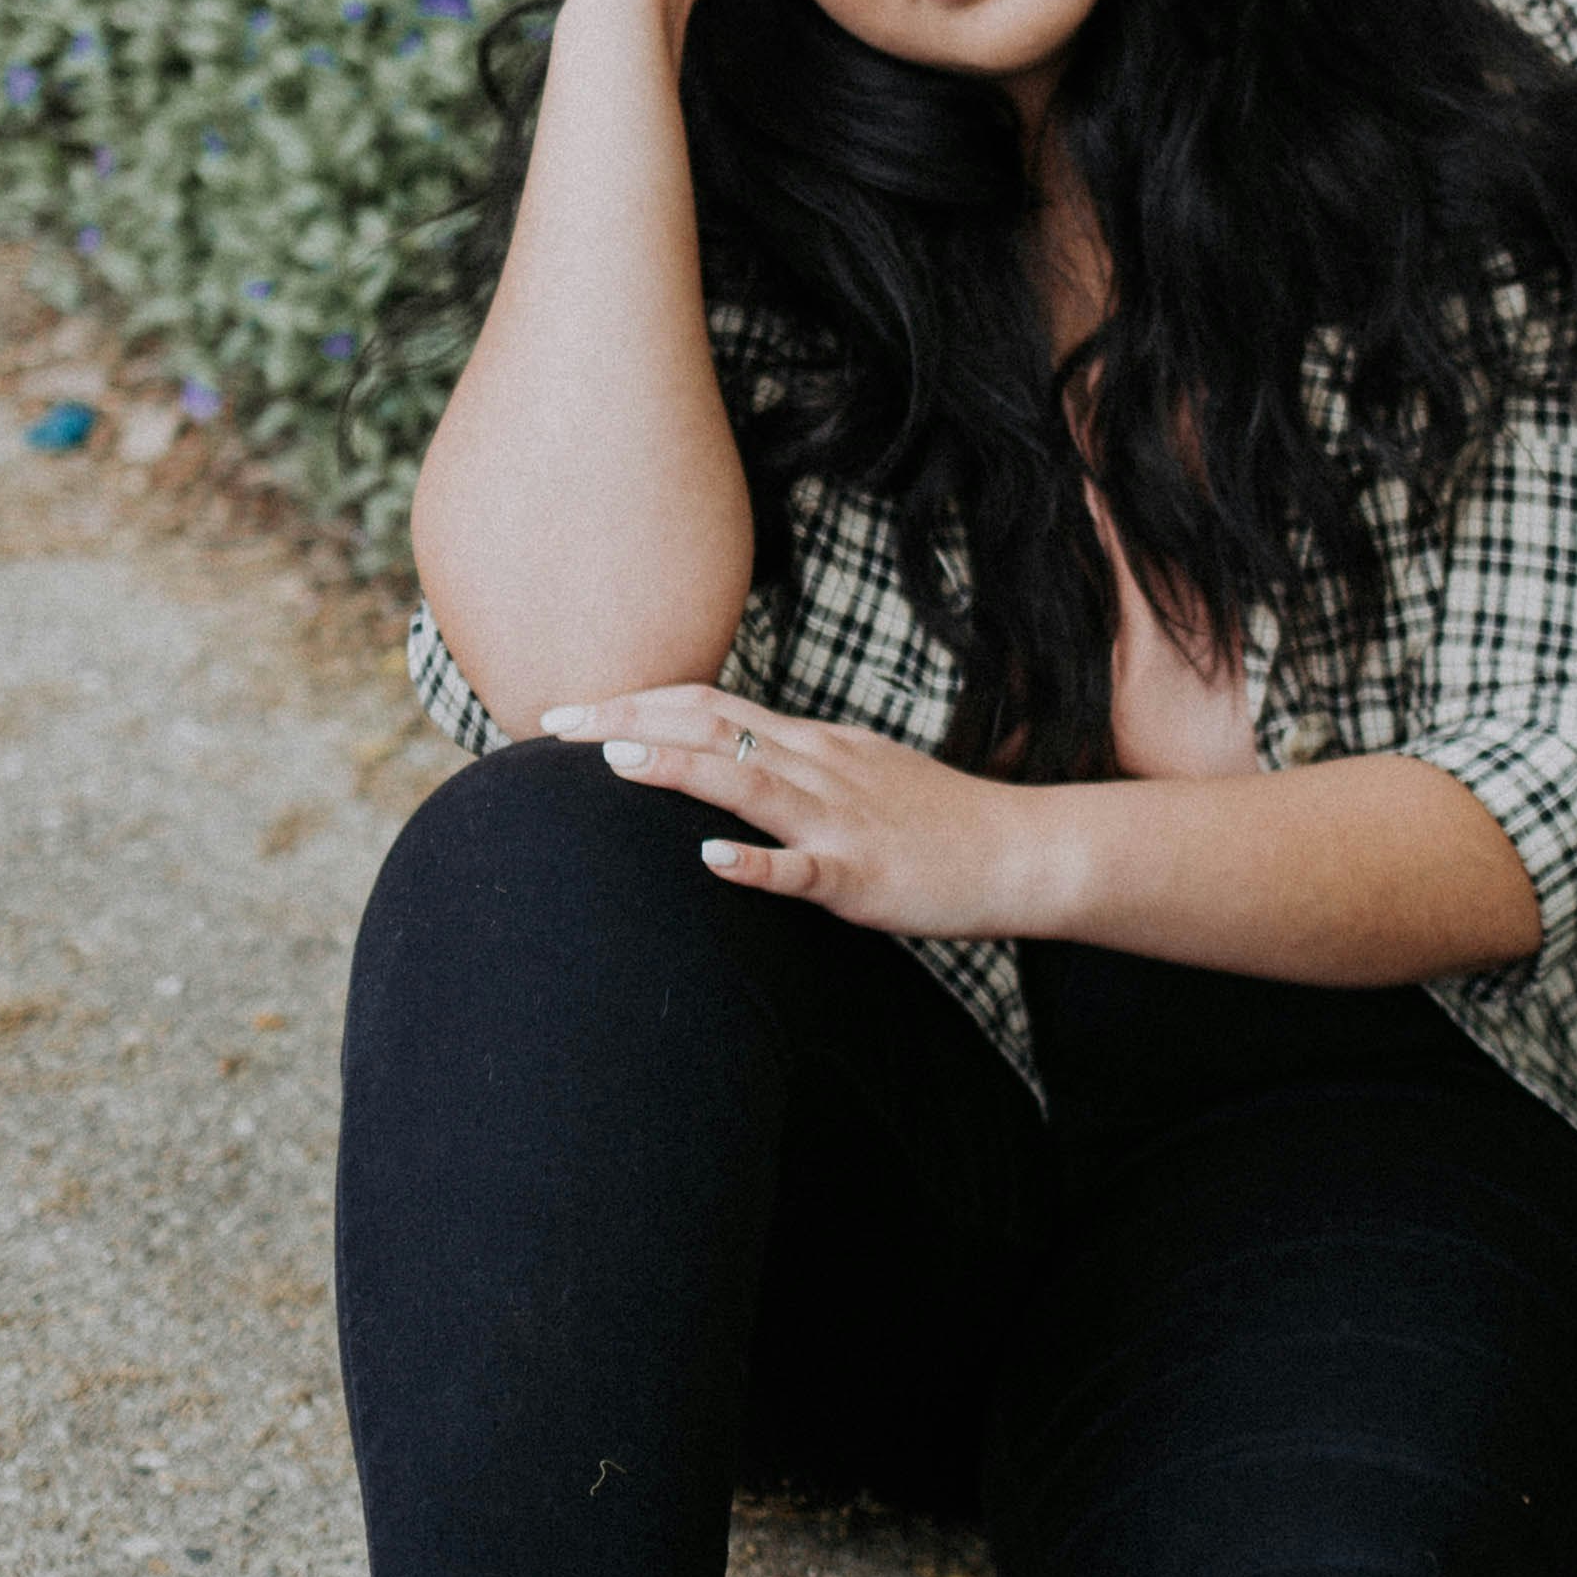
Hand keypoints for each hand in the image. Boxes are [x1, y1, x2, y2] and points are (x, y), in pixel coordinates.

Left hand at [539, 686, 1045, 940]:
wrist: (1023, 851)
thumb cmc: (940, 822)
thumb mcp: (860, 772)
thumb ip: (795, 763)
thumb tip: (732, 756)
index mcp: (813, 744)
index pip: (710, 705)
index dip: (637, 701)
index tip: (571, 710)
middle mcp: (818, 767)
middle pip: (712, 727)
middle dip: (627, 721)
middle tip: (552, 723)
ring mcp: (840, 819)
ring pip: (750, 783)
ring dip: (679, 769)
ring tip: (612, 762)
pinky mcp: (863, 874)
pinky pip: (803, 869)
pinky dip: (756, 864)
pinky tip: (710, 861)